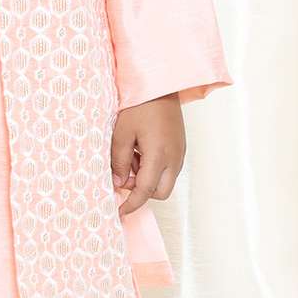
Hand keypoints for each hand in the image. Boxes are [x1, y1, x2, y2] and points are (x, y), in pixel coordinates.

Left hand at [111, 92, 185, 215]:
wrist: (161, 85)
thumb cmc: (139, 106)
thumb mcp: (122, 133)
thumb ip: (119, 161)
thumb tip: (117, 183)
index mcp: (159, 156)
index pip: (145, 191)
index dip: (131, 204)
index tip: (118, 213)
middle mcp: (174, 159)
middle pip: (160, 193)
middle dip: (141, 191)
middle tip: (123, 174)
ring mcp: (180, 153)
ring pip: (164, 181)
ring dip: (146, 178)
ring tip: (131, 154)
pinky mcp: (180, 147)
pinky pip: (168, 168)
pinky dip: (153, 167)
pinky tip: (141, 149)